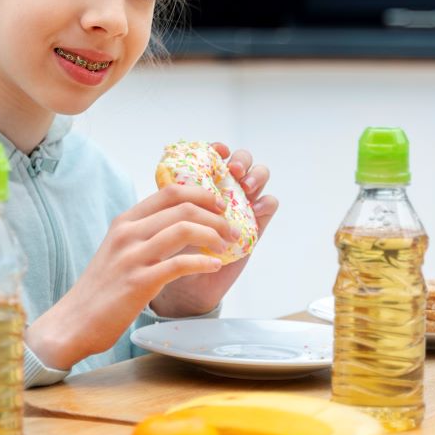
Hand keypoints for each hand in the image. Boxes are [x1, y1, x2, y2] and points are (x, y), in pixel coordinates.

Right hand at [25, 183, 231, 370]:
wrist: (74, 322)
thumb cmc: (101, 289)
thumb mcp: (118, 250)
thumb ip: (143, 234)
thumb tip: (180, 225)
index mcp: (124, 221)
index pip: (169, 192)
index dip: (201, 194)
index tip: (220, 205)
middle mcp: (128, 233)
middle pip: (182, 207)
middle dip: (215, 216)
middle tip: (231, 229)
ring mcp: (132, 257)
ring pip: (184, 229)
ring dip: (214, 235)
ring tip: (226, 247)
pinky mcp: (139, 282)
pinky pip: (180, 264)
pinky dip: (203, 262)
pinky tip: (214, 266)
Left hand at [150, 142, 278, 316]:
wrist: (183, 286)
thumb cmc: (171, 250)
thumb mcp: (165, 221)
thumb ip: (170, 201)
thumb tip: (167, 181)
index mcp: (203, 184)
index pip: (215, 156)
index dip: (218, 148)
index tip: (217, 150)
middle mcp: (224, 191)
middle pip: (242, 160)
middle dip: (241, 160)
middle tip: (233, 172)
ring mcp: (242, 205)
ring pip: (259, 177)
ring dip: (256, 176)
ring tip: (246, 188)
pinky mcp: (255, 224)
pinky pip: (269, 205)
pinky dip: (265, 202)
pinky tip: (254, 211)